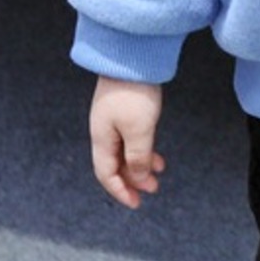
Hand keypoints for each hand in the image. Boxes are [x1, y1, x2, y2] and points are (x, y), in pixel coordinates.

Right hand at [89, 76, 165, 208]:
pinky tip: (156, 153)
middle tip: (151, 190)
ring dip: (141, 164)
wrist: (131, 56)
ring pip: (125, 151)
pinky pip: (131, 138)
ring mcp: (113, 120)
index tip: (135, 203)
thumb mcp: (139, 130)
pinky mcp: (124, 109)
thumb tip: (137, 179)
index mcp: (101, 139)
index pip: (106, 174)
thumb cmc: (132, 92)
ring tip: (158, 173)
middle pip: (115, 164)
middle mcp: (104, 132)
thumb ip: (138, 157)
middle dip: (132, 180)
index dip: (120, 191)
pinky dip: (144, 149)